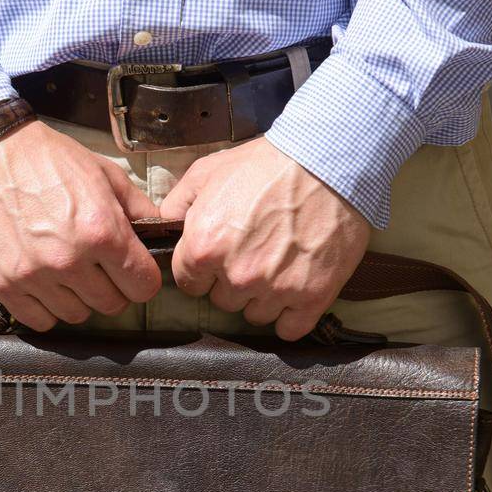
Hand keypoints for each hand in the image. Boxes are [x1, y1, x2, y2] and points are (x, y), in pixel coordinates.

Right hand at [0, 119, 162, 329]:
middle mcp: (69, 259)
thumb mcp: (103, 173)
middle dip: (112, 287)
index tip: (132, 270)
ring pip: (77, 315)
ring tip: (67, 270)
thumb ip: (138, 207)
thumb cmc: (47, 158)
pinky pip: (39, 320)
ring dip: (78, 298)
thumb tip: (160, 231)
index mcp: (102, 231)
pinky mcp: (3, 284)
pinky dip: (45, 307)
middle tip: (98, 266)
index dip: (141, 277)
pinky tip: (44, 283)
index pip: (143, 286)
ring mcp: (33, 276)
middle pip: (112, 304)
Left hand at [159, 138, 370, 338]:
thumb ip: (176, 203)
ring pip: (255, 314)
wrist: (329, 162)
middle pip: (222, 300)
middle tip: (255, 250)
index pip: (188, 283)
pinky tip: (294, 290)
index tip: (219, 254)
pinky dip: (291, 315)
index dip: (202, 268)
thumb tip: (163, 225)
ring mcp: (275, 290)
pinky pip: (289, 328)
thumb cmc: (267, 164)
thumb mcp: (207, 171)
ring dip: (262, 296)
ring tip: (278, 263)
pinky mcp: (311, 297)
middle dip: (233, 280)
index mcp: (204, 247)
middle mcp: (236, 276)